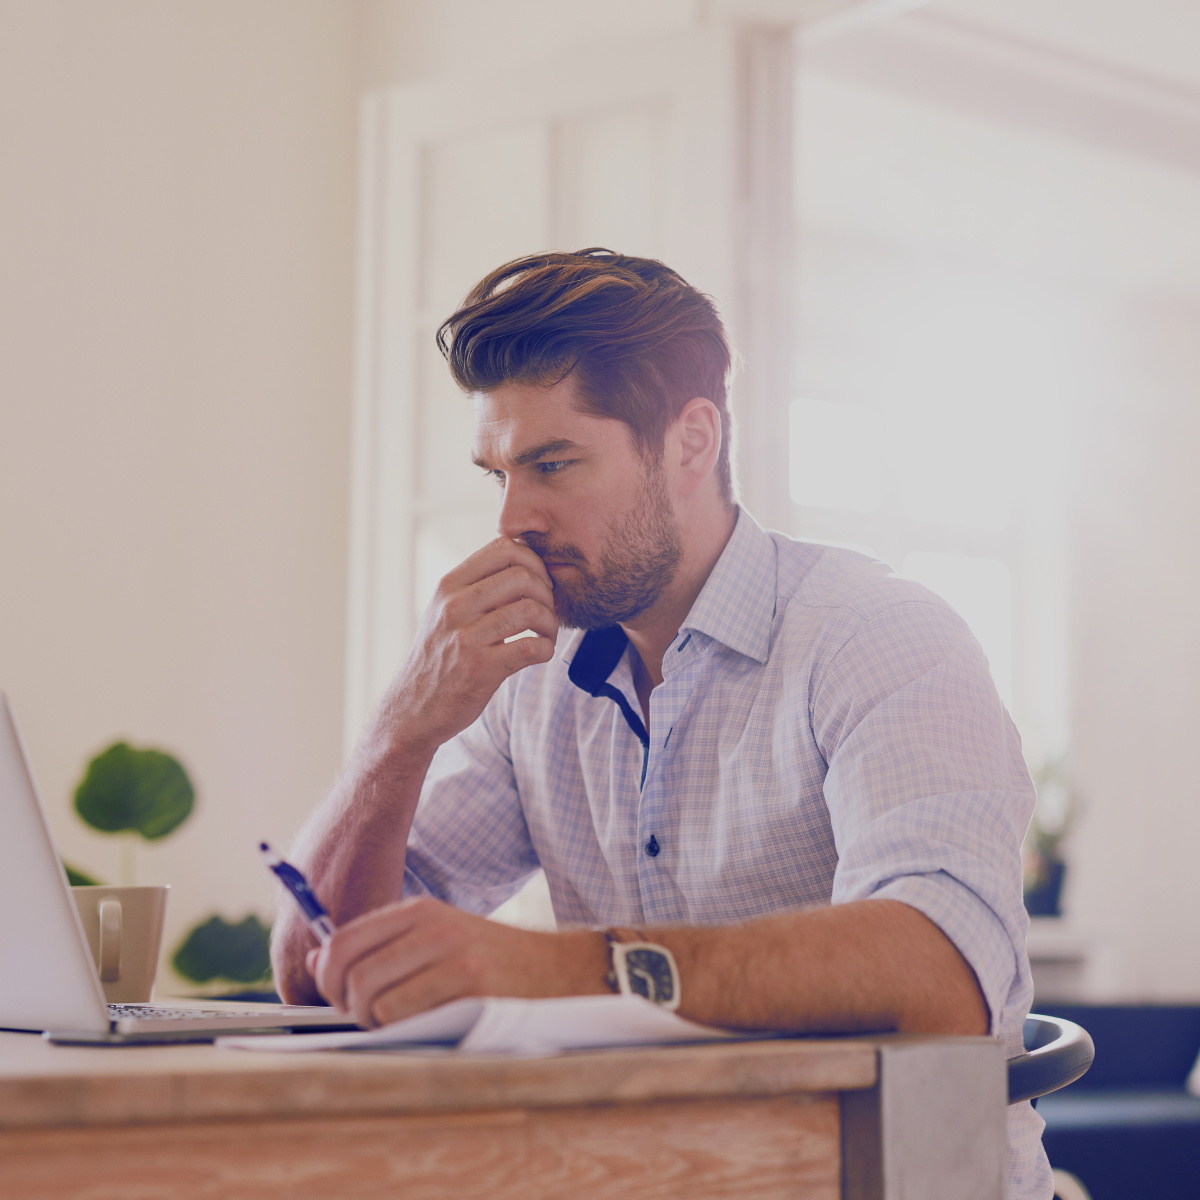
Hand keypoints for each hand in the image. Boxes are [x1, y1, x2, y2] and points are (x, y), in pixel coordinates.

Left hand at [305, 897, 607, 1027]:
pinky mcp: (469, 987)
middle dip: (347, 1007)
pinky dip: (401, 1031)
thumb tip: (316, 959)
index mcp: (418, 911)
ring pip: (372, 1000)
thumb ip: (378, 946)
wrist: (557, 971)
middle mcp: (432, 928)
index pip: (342, 940)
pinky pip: (404, 1017)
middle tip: (367, 1018)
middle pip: (351, 974)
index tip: (338, 997)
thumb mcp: (435, 938)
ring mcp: (452, 956)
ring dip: (374, 1025)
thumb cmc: (488, 961)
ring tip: (397, 1024)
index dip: (326, 977)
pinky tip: (422, 1027)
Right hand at [379, 538, 558, 753]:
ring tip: (546, 634)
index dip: (533, 561)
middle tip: (547, 611)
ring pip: (531, 610)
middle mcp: (454, 607)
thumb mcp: (446, 611)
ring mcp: (465, 638)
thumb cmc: (439, 656)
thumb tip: (524, 561)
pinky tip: (540, 653)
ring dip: (550, 623)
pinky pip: (532, 647)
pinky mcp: (480, 670)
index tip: (538, 583)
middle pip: (522, 576)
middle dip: (547, 593)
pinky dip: (546, 649)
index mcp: (449, 586)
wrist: (413, 708)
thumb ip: (477, 586)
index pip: (504, 548)